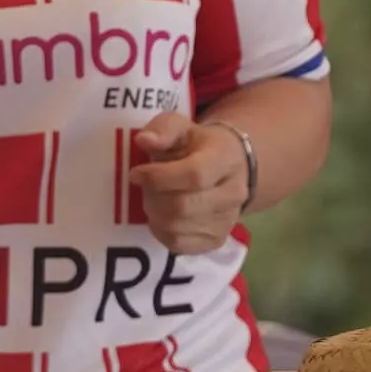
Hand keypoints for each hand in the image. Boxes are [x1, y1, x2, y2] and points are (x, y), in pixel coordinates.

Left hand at [130, 108, 253, 248]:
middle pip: (182, 206)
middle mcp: (234, 192)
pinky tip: (161, 214)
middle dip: (152, 196)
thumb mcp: (181, 126)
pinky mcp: (216, 240)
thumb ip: (162, 129)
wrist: (227, 167)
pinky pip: (178, 244)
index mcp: (227, 158)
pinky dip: (160, 230)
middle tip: (144, 186)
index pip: (195, 175)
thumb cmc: (198, 144)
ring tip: (153, 197)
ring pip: (177, 227)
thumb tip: (144, 140)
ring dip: (154, 213)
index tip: (136, 173)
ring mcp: (227, 220)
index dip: (159, 177)